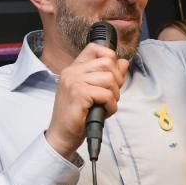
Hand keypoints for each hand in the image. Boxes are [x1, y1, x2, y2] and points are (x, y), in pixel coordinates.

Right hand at [45, 43, 128, 157]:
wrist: (62, 136)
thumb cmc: (78, 116)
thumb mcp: (94, 92)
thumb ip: (108, 76)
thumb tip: (124, 62)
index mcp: (74, 69)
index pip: (96, 48)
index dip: (110, 59)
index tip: (112, 77)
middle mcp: (72, 72)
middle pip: (108, 62)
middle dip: (117, 80)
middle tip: (110, 96)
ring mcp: (74, 81)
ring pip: (110, 79)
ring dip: (114, 95)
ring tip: (105, 105)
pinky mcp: (79, 94)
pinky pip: (107, 94)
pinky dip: (111, 106)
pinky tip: (103, 112)